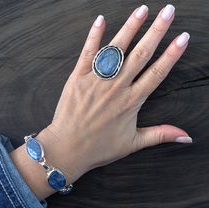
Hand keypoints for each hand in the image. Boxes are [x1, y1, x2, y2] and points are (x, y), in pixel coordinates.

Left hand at [32, 4, 192, 197]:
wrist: (68, 148)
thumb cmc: (99, 147)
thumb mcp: (133, 144)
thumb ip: (160, 135)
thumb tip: (186, 136)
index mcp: (131, 102)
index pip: (157, 73)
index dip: (172, 54)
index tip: (182, 38)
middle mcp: (116, 87)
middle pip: (140, 54)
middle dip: (156, 31)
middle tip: (169, 12)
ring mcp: (96, 80)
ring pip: (116, 49)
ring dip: (130, 27)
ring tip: (143, 10)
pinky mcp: (78, 78)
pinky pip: (88, 53)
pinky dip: (94, 36)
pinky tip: (101, 20)